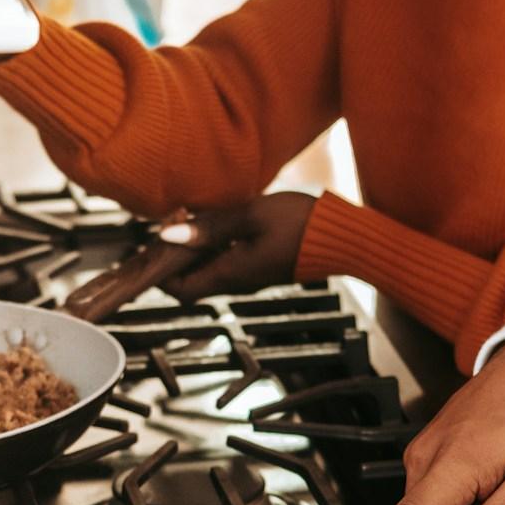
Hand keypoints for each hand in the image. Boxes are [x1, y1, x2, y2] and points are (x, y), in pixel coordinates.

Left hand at [157, 193, 315, 300]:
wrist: (343, 237)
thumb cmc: (300, 225)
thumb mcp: (251, 216)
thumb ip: (209, 226)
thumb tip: (168, 234)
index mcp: (231, 274)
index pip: (179, 290)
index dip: (161, 270)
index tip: (162, 238)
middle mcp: (237, 282)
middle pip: (190, 280)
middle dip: (175, 252)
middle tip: (179, 218)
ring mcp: (249, 275)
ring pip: (207, 268)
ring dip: (194, 245)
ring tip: (196, 214)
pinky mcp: (259, 266)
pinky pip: (225, 260)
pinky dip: (212, 243)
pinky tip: (218, 220)